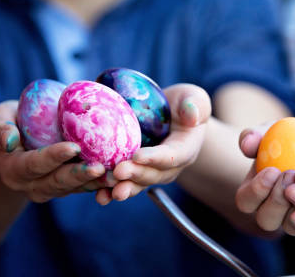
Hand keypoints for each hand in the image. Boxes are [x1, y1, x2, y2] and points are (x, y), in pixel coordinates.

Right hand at [0, 101, 113, 202]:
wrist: (19, 141)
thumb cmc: (10, 122)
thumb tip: (8, 140)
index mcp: (14, 170)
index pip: (35, 164)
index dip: (53, 157)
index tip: (74, 147)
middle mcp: (32, 186)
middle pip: (58, 182)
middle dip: (80, 175)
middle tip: (101, 167)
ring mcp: (52, 189)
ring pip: (75, 188)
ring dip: (96, 183)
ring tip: (117, 175)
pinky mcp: (69, 187)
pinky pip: (86, 187)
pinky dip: (103, 183)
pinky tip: (122, 176)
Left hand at [97, 84, 211, 204]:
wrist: (172, 118)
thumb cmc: (183, 104)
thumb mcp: (194, 98)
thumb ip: (196, 104)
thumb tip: (192, 115)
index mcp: (186, 149)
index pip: (173, 156)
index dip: (156, 158)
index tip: (137, 156)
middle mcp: (170, 167)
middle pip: (153, 175)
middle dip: (135, 174)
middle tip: (118, 172)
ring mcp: (153, 172)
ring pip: (138, 184)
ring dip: (123, 188)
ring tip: (106, 193)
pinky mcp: (137, 173)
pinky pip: (125, 184)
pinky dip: (110, 191)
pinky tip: (99, 196)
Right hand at [234, 125, 294, 233]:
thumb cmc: (283, 141)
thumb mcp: (268, 133)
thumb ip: (253, 136)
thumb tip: (246, 145)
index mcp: (252, 195)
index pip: (245, 201)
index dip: (256, 190)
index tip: (272, 171)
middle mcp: (269, 211)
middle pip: (266, 220)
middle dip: (278, 199)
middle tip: (291, 175)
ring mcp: (291, 218)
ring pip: (289, 226)